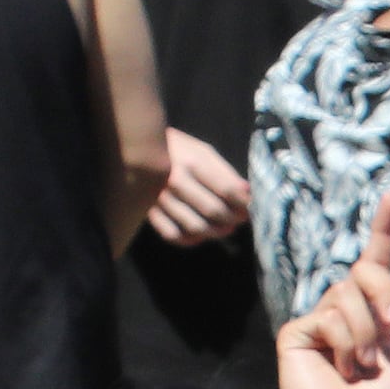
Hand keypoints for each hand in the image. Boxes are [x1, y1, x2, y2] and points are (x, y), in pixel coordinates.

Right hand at [149, 126, 253, 246]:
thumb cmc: (178, 149)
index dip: (243, 202)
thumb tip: (247, 193)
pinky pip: (173, 235)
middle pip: (213, 211)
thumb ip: (225, 172)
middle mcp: (173, 181)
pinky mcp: (148, 212)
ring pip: (195, 227)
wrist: (138, 148)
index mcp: (190, 162)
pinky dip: (191, 239)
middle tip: (241, 218)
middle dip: (233, 218)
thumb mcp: (203, 151)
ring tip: (226, 227)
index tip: (251, 206)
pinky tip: (200, 233)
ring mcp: (159, 199)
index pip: (225, 190)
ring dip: (217, 232)